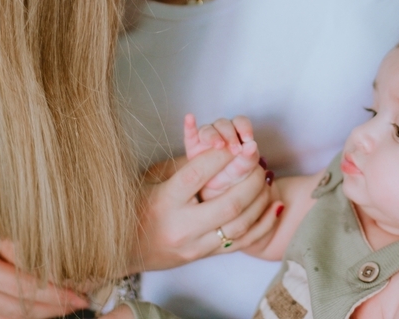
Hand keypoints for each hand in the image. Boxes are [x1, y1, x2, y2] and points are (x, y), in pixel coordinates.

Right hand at [0, 171, 88, 318]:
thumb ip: (13, 219)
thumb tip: (52, 237)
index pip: (23, 290)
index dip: (56, 294)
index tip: (82, 293)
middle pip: (15, 311)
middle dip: (52, 309)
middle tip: (83, 300)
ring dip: (34, 316)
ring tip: (65, 305)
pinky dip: (12, 313)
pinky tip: (34, 305)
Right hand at [135, 146, 280, 270]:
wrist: (124, 251)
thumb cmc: (135, 207)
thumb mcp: (148, 180)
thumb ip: (180, 164)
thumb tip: (214, 144)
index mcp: (163, 202)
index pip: (197, 176)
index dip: (220, 157)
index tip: (235, 143)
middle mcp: (181, 227)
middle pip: (228, 203)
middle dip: (250, 177)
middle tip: (258, 157)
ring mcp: (195, 246)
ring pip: (239, 225)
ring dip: (260, 199)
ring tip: (266, 176)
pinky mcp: (204, 256)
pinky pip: (242, 242)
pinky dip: (263, 223)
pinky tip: (274, 205)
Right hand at [183, 114, 261, 199]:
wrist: (216, 195)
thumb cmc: (233, 177)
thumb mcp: (244, 170)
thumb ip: (249, 157)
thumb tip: (253, 145)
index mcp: (236, 133)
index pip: (240, 122)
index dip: (244, 127)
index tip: (248, 139)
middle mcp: (220, 133)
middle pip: (223, 124)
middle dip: (229, 134)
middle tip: (235, 149)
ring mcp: (204, 139)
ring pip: (207, 129)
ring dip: (213, 135)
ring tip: (218, 145)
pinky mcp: (191, 147)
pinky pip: (190, 134)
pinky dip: (189, 126)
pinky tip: (190, 118)